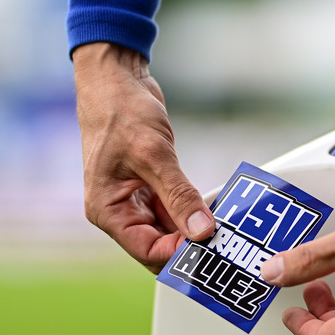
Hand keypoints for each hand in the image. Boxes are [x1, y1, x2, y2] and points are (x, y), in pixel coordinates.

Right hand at [73, 42, 214, 272]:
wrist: (115, 79)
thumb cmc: (120, 111)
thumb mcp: (154, 154)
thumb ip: (179, 195)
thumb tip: (202, 232)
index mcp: (108, 211)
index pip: (148, 251)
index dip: (179, 255)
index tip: (211, 248)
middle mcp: (120, 211)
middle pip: (160, 246)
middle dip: (190, 247)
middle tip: (226, 245)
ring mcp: (136, 200)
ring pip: (171, 230)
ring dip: (195, 230)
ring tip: (226, 230)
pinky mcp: (151, 187)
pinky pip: (176, 210)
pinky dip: (195, 212)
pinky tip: (216, 211)